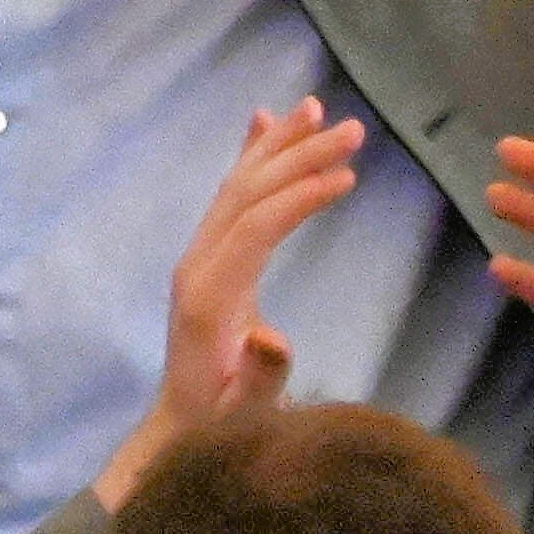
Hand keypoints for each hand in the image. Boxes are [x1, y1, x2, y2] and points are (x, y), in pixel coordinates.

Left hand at [95, 99, 363, 507]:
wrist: (181, 426)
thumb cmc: (222, 424)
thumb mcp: (245, 412)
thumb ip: (259, 376)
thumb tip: (271, 339)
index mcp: (208, 293)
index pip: (255, 227)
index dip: (298, 198)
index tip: (346, 175)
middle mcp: (198, 262)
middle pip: (247, 194)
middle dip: (298, 157)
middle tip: (352, 129)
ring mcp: (200, 255)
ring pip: (238, 187)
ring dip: (277, 146)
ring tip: (316, 108)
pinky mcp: (210, 255)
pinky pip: (231, 197)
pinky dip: (250, 157)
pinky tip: (264, 123)